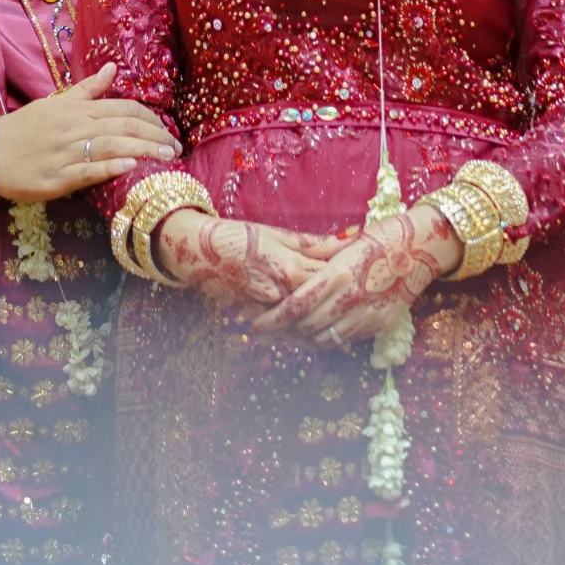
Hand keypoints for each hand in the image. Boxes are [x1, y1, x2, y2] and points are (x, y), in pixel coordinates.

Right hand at [0, 64, 177, 203]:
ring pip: (111, 147)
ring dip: (143, 151)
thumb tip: (113, 68)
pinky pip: (87, 171)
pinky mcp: (56, 178)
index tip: (168, 130)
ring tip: (167, 158)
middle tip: (177, 147)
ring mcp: (65, 153)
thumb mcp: (55, 103)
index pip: (123, 108)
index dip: (150, 118)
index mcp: (76, 109)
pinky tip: (131, 168)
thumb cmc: (25, 129)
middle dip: (155, 136)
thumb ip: (87, 89)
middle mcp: (74, 127)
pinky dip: (110, 168)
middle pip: (123, 127)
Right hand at [154, 211, 342, 322]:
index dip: (349, 278)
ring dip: (321, 321)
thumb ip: (316, 242)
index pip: (329, 278)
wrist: (199, 250)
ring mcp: (266, 308)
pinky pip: (284, 330)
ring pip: (303, 322)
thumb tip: (352, 235)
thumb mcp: (279, 234)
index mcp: (289, 267)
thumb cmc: (240, 236)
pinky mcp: (255, 318)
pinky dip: (299, 330)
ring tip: (340, 316)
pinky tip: (312, 329)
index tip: (366, 276)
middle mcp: (280, 292)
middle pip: (319, 304)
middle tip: (358, 300)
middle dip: (339, 303)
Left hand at [249, 205, 460, 345]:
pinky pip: (346, 338)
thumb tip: (292, 284)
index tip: (254, 326)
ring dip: (304, 337)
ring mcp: (368, 314)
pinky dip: (329, 337)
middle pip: (307, 326)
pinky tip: (320, 330)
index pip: (297, 305)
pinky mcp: (380, 324)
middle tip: (266, 331)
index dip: (272, 320)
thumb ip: (321, 268)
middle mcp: (352, 297)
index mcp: (339, 273)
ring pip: (325, 338)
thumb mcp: (345, 248)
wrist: (423, 246)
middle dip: (283, 331)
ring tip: (289, 332)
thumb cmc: (381, 237)